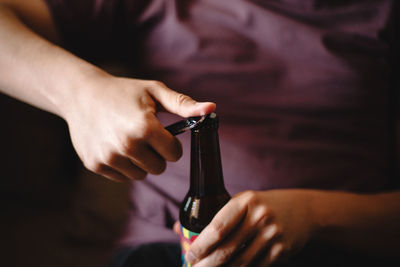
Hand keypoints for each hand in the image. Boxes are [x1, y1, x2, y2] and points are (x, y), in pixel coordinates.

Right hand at [64, 73, 214, 181]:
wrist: (82, 94)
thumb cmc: (124, 91)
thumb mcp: (155, 92)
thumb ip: (184, 104)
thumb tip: (212, 109)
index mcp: (145, 127)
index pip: (175, 154)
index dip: (171, 144)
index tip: (162, 133)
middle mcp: (126, 145)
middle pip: (159, 168)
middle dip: (157, 154)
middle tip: (145, 137)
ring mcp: (109, 157)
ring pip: (141, 175)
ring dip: (141, 162)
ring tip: (130, 141)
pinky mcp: (95, 165)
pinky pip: (122, 177)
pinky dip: (123, 166)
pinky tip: (115, 146)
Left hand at [185, 190, 315, 265]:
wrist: (303, 210)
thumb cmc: (263, 206)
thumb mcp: (242, 202)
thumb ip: (216, 215)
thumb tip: (180, 230)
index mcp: (246, 201)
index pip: (218, 227)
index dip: (201, 245)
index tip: (190, 255)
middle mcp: (259, 217)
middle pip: (227, 249)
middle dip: (207, 264)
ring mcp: (272, 235)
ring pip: (240, 263)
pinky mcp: (282, 250)